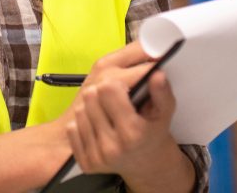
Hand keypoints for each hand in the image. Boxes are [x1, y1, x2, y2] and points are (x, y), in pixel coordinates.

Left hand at [60, 42, 181, 180]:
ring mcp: (97, 157)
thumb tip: (156, 74)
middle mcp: (113, 147)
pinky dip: (84, 123)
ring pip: (79, 110)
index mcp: (133, 132)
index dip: (116, 83)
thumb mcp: (164, 112)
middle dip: (102, 93)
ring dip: (92, 107)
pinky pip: (72, 128)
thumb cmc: (153, 132)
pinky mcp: (85, 162)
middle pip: (90, 96)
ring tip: (107, 112)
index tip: (123, 87)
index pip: (108, 89)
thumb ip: (162, 92)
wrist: (145, 163)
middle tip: (114, 99)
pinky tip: (98, 126)